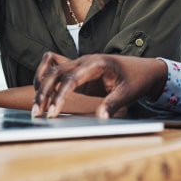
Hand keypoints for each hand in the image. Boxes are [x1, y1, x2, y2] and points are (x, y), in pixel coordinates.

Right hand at [32, 52, 167, 118]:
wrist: (144, 69)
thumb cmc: (136, 79)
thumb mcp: (128, 93)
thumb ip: (113, 104)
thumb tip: (100, 119)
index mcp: (97, 63)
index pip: (72, 77)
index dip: (60, 95)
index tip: (53, 112)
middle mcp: (84, 61)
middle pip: (56, 72)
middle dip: (44, 92)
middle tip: (37, 113)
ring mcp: (80, 64)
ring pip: (53, 71)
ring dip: (42, 87)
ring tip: (36, 108)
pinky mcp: (78, 72)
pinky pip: (55, 69)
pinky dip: (45, 78)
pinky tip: (41, 93)